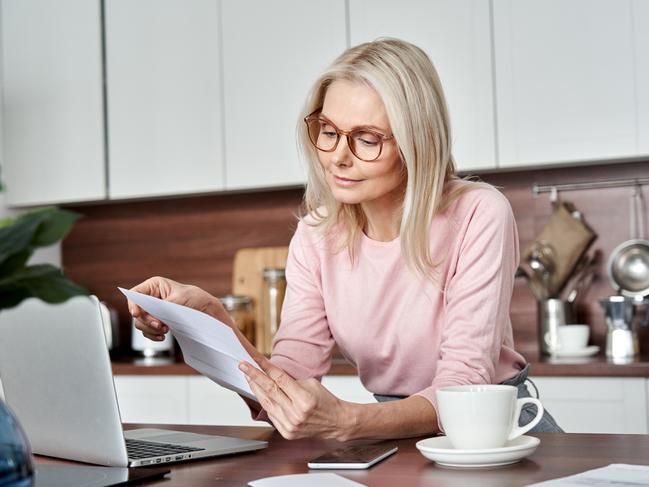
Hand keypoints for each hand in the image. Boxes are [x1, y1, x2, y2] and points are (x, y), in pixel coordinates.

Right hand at [128, 276, 232, 340]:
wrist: (207, 309)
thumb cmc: (195, 297)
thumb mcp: (180, 299)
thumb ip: (164, 306)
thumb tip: (153, 315)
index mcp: (154, 286)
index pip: (135, 294)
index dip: (133, 304)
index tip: (137, 314)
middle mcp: (151, 298)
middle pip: (137, 312)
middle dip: (147, 321)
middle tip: (160, 326)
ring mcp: (153, 311)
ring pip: (140, 323)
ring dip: (151, 329)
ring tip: (165, 330)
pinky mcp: (157, 322)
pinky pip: (148, 331)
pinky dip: (153, 335)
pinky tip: (162, 336)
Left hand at [239, 358, 353, 440]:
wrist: (335, 422)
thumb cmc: (324, 400)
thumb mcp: (310, 383)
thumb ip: (290, 381)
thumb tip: (270, 374)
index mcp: (304, 399)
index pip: (279, 379)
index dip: (265, 367)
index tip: (254, 359)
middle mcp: (295, 414)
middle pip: (269, 391)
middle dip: (254, 376)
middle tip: (243, 365)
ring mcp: (290, 425)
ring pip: (267, 403)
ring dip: (256, 389)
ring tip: (248, 377)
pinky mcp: (286, 432)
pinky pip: (271, 414)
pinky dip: (265, 402)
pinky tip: (260, 393)